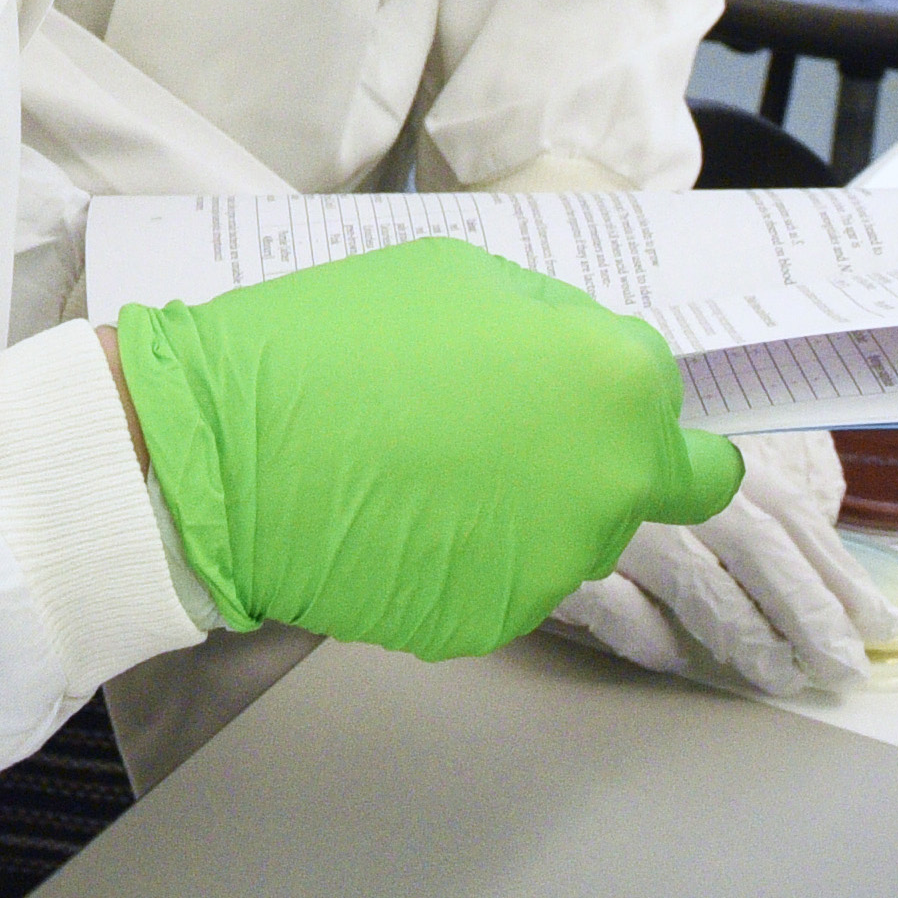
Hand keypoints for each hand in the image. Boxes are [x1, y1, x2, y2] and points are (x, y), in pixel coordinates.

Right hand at [106, 237, 741, 660]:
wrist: (229, 448)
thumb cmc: (338, 340)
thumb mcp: (460, 277)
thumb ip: (550, 326)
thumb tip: (580, 365)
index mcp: (615, 384)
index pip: (668, 405)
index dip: (612, 395)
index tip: (566, 399)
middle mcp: (609, 484)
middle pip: (642, 484)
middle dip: (592, 463)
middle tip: (508, 446)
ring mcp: (554, 564)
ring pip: (572, 539)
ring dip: (530, 512)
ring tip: (434, 477)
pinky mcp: (494, 620)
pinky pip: (502, 581)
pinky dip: (467, 558)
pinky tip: (403, 524)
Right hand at [549, 428, 896, 696]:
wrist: (451, 440)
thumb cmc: (561, 461)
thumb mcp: (643, 466)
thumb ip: (704, 498)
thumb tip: (795, 560)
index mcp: (684, 447)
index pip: (778, 506)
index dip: (832, 566)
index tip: (873, 622)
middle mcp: (649, 469)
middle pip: (750, 539)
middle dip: (806, 608)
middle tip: (839, 669)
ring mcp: (599, 504)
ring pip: (690, 572)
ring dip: (742, 631)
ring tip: (775, 676)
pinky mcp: (543, 543)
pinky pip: (605, 595)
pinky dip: (641, 630)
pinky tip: (668, 661)